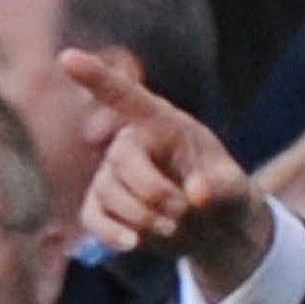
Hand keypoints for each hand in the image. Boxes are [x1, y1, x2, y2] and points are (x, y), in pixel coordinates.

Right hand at [60, 49, 272, 300]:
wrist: (215, 230)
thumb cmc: (225, 195)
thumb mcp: (238, 190)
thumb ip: (224, 188)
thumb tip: (196, 194)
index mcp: (163, 123)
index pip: (126, 96)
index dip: (97, 77)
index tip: (66, 58)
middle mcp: (130, 143)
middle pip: (123, 162)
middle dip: (158, 195)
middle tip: (187, 213)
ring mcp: (111, 174)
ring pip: (110, 194)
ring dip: (146, 219)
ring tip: (176, 226)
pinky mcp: (102, 206)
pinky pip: (94, 218)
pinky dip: (114, 235)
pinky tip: (134, 244)